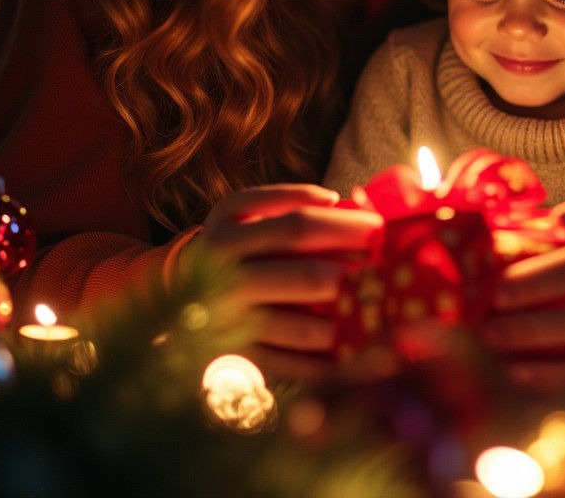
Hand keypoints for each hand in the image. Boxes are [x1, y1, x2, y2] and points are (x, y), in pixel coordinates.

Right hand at [199, 183, 380, 379]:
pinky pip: (290, 366)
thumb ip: (286, 198)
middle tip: (391, 275)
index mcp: (229, 232)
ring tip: (385, 315)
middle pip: (304, 276)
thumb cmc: (233, 241)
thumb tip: (336, 199)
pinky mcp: (237, 360)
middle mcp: (224, 279)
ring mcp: (229, 324)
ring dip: (347, 324)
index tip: (381, 229)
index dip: (344, 227)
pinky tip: (358, 355)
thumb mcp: (244, 207)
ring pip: (300, 328)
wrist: (174, 290)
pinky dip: (326, 364)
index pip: (297, 226)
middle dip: (354, 276)